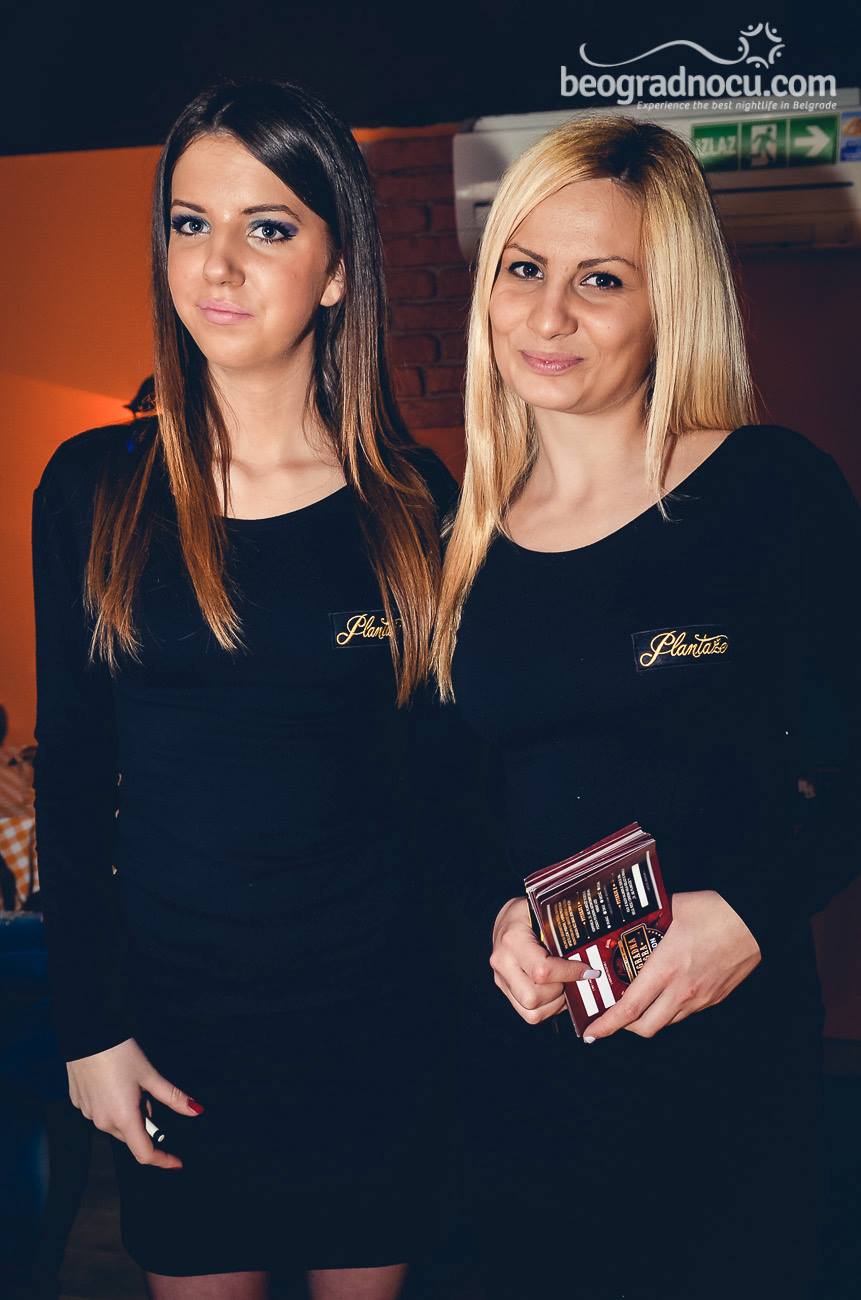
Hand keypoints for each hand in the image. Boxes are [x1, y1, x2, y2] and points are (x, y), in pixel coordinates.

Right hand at [67, 1037, 203, 1168]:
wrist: (86, 1033)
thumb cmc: (119, 1052)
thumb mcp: (150, 1075)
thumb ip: (173, 1097)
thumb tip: (196, 1110)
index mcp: (123, 1118)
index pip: (145, 1153)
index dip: (163, 1160)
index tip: (177, 1162)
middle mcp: (103, 1122)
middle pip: (132, 1135)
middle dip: (145, 1120)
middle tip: (148, 1091)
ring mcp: (88, 1114)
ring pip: (116, 1123)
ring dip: (128, 1112)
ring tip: (129, 1081)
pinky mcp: (78, 1103)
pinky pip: (100, 1112)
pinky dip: (112, 1104)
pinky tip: (113, 1081)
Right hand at [489, 896, 600, 1024]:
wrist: (506, 920)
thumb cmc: (530, 914)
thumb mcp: (546, 913)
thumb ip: (564, 933)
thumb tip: (592, 958)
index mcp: (512, 940)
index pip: (542, 970)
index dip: (569, 973)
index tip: (587, 969)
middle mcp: (503, 963)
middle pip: (533, 997)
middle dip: (559, 992)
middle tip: (571, 978)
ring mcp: (502, 980)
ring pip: (531, 1012)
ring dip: (554, 1004)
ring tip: (565, 986)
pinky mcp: (506, 991)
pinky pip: (529, 1014)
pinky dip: (547, 1009)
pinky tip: (556, 993)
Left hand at [585, 890, 760, 1042]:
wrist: (754, 921)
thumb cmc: (718, 912)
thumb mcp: (673, 908)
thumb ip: (650, 917)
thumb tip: (635, 917)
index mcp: (666, 968)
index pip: (629, 1007)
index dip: (607, 1024)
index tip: (591, 1032)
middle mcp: (682, 990)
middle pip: (645, 1027)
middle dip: (623, 1027)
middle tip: (612, 1015)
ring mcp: (701, 998)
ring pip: (666, 1022)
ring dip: (648, 1018)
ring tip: (637, 1003)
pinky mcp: (715, 998)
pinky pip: (685, 1013)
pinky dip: (669, 1010)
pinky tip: (666, 993)